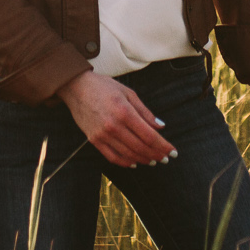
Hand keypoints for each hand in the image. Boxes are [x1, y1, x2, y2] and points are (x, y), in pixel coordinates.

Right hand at [58, 71, 177, 166]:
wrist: (77, 87)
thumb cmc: (104, 87)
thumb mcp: (128, 93)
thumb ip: (145, 112)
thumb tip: (160, 127)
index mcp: (124, 112)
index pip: (149, 136)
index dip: (163, 146)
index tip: (173, 152)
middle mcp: (113, 126)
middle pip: (140, 148)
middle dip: (156, 155)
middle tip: (165, 159)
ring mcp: (102, 135)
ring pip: (128, 155)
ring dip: (143, 160)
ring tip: (153, 161)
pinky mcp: (94, 140)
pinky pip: (112, 157)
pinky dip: (125, 162)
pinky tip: (134, 163)